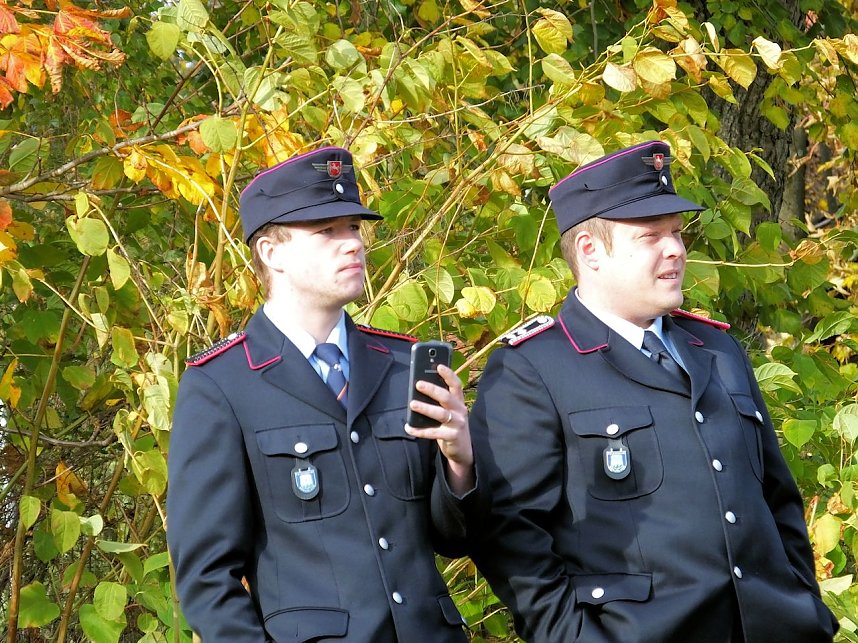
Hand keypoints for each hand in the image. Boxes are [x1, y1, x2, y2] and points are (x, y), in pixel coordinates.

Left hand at [405, 364, 474, 493]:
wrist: (462, 450)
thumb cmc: (451, 425)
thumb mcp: (450, 411)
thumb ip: (440, 401)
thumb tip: (420, 387)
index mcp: (459, 402)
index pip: (456, 385)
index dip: (449, 375)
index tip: (438, 366)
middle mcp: (460, 411)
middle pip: (447, 397)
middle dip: (432, 389)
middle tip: (418, 384)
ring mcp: (457, 424)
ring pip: (441, 414)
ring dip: (426, 408)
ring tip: (412, 404)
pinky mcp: (452, 437)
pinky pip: (433, 433)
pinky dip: (419, 431)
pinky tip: (408, 427)